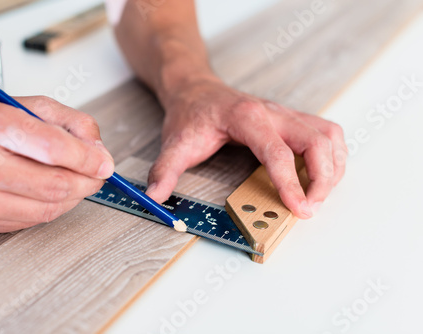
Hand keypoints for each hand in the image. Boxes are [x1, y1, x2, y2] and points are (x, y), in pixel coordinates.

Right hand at [0, 96, 113, 232]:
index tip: (105, 163)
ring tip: (76, 180)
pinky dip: (54, 207)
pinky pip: (34, 221)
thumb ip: (71, 122)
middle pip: (54, 184)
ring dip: (75, 196)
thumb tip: (99, 153)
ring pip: (49, 208)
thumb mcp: (29, 106)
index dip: (87, 159)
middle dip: (87, 181)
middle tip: (97, 173)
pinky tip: (52, 191)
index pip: (52, 148)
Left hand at [145, 77, 346, 218]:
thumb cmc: (190, 113)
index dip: (291, 184)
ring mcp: (285, 114)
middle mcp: (273, 112)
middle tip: (310, 208)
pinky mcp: (291, 119)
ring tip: (319, 195)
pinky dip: (332, 156)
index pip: (278, 153)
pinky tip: (321, 175)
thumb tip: (154, 198)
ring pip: (329, 135)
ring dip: (332, 167)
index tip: (299, 209)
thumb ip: (164, 170)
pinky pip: (325, 133)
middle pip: (317, 142)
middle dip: (322, 179)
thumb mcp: (174, 142)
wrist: (196, 89)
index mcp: (247, 118)